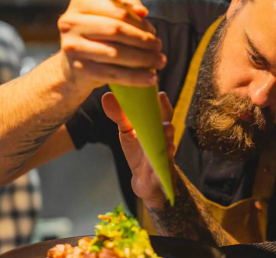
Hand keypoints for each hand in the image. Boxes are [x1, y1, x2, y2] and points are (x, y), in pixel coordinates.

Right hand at [58, 0, 165, 93]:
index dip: (139, 21)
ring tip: (160, 61)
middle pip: (117, 30)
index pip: (117, 10)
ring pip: (117, 53)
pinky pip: (114, 74)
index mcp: (80, 4)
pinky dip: (136, 77)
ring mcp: (74, 47)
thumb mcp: (105, 17)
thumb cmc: (95, 37)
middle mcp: (71, 23)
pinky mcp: (80, 70)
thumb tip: (142, 11)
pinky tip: (152, 78)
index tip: (153, 30)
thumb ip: (124, 7)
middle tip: (159, 46)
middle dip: (143, 39)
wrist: (72, 68)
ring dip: (144, 58)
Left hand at [102, 91, 175, 208]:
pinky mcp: (159, 174)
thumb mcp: (127, 132)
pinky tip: (159, 163)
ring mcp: (163, 158)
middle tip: (164, 117)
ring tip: (167, 136)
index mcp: (156, 130)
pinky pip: (161, 171)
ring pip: (167, 150)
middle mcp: (163, 141)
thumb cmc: (139, 152)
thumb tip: (107, 95)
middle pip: (167, 131)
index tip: (159, 94)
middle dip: (167, 124)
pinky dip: (161, 167)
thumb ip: (120, 115)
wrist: (144, 180)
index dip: (163, 105)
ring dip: (168, 144)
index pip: (162, 115)